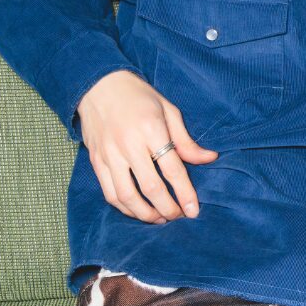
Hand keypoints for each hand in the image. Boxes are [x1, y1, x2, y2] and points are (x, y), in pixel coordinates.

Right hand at [76, 70, 217, 222]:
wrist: (98, 86)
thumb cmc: (139, 97)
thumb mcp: (168, 110)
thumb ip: (186, 140)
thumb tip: (209, 158)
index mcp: (151, 129)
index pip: (172, 169)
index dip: (185, 193)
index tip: (194, 211)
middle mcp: (128, 145)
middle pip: (150, 187)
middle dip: (167, 207)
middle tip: (179, 217)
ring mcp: (109, 155)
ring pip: (126, 195)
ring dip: (144, 213)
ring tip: (160, 219)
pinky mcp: (96, 161)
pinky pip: (109, 192)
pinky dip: (124, 207)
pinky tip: (138, 211)